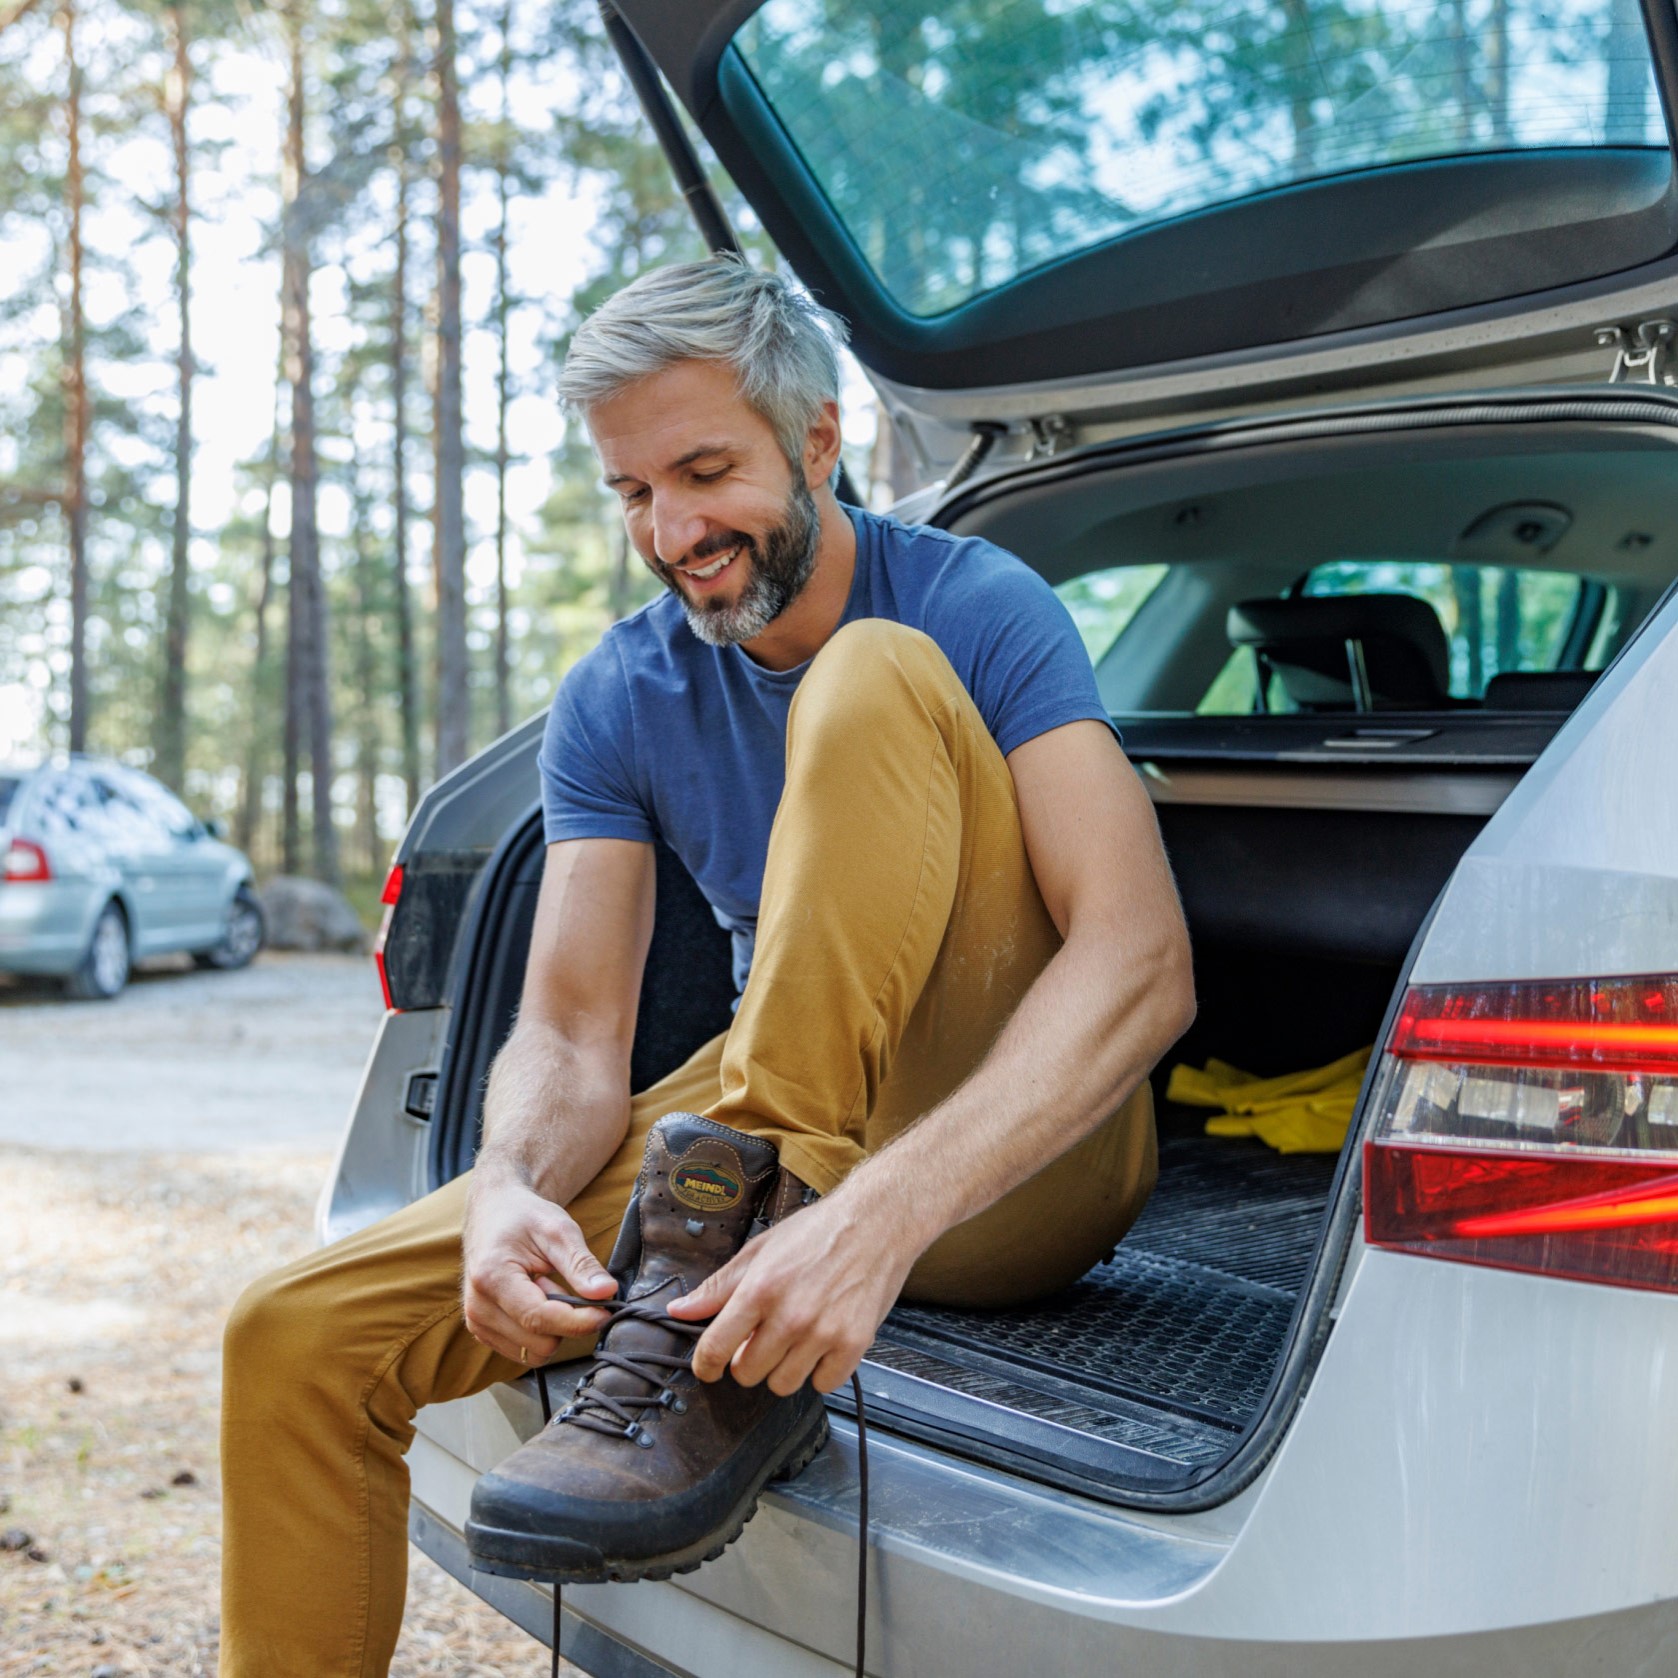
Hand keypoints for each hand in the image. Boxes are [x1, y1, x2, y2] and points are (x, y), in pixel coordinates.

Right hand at [462, 1164, 617, 1363]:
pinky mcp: (482, 1332)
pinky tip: (535, 1300)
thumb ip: (582, 1264)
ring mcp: (477, 1323)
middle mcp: (477, 1307)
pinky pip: (525, 1351)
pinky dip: (540, 1332)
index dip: (579, 1321)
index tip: (606, 1311)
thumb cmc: (525, 1217)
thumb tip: (607, 1293)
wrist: (494, 1212)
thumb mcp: (559, 1230)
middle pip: (541, 1343)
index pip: (540, 1318)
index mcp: (492, 1277)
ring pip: (535, 1353)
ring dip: (552, 1327)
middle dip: (565, 1320)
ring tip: (545, 1288)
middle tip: (561, 1283)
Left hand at [666, 1194, 912, 1395]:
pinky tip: (822, 1344)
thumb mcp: (760, 1250)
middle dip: (749, 1359)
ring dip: (783, 1368)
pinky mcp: (853, 1343)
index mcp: (760, 1289)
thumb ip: (719, 1287)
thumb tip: (680, 1311)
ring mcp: (823, 1333)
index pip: (714, 1349)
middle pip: (747, 1373)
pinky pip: (823, 1384)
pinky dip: (820, 1371)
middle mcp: (790, 1316)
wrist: (877, 1222)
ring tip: (795, 1339)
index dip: (706, 1365)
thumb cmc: (818, 1231)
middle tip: (764, 1337)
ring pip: (783, 1385)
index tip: (709, 1367)